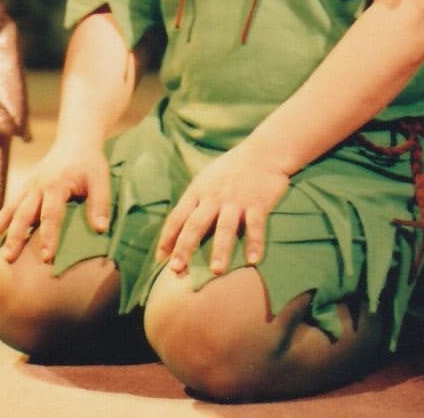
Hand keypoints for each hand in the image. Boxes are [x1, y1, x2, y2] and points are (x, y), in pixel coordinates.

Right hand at [0, 140, 109, 263]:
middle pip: (23, 214)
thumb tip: (101, 230)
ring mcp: (29, 186)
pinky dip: (0, 223)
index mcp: (57, 184)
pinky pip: (9, 206)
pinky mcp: (25, 187)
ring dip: (0, 230)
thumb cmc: (90, 163)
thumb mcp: (101, 179)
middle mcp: (38, 185)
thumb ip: (100, 204)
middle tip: (9, 260)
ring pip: (10, 210)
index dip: (49, 237)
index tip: (46, 258)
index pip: (51, 215)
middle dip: (15, 238)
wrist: (75, 141)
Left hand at [156, 144, 289, 276]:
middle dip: (185, 247)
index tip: (160, 259)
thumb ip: (194, 201)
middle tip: (177, 269)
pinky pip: (256, 226)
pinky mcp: (258, 203)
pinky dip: (255, 243)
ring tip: (216, 271)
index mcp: (198, 191)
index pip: (177, 217)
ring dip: (220, 250)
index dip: (167, 238)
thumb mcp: (206, 179)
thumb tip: (178, 228)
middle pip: (195, 224)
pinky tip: (253, 260)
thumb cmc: (231, 169)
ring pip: (225, 228)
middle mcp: (214, 197)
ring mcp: (236, 200)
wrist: (263, 151)